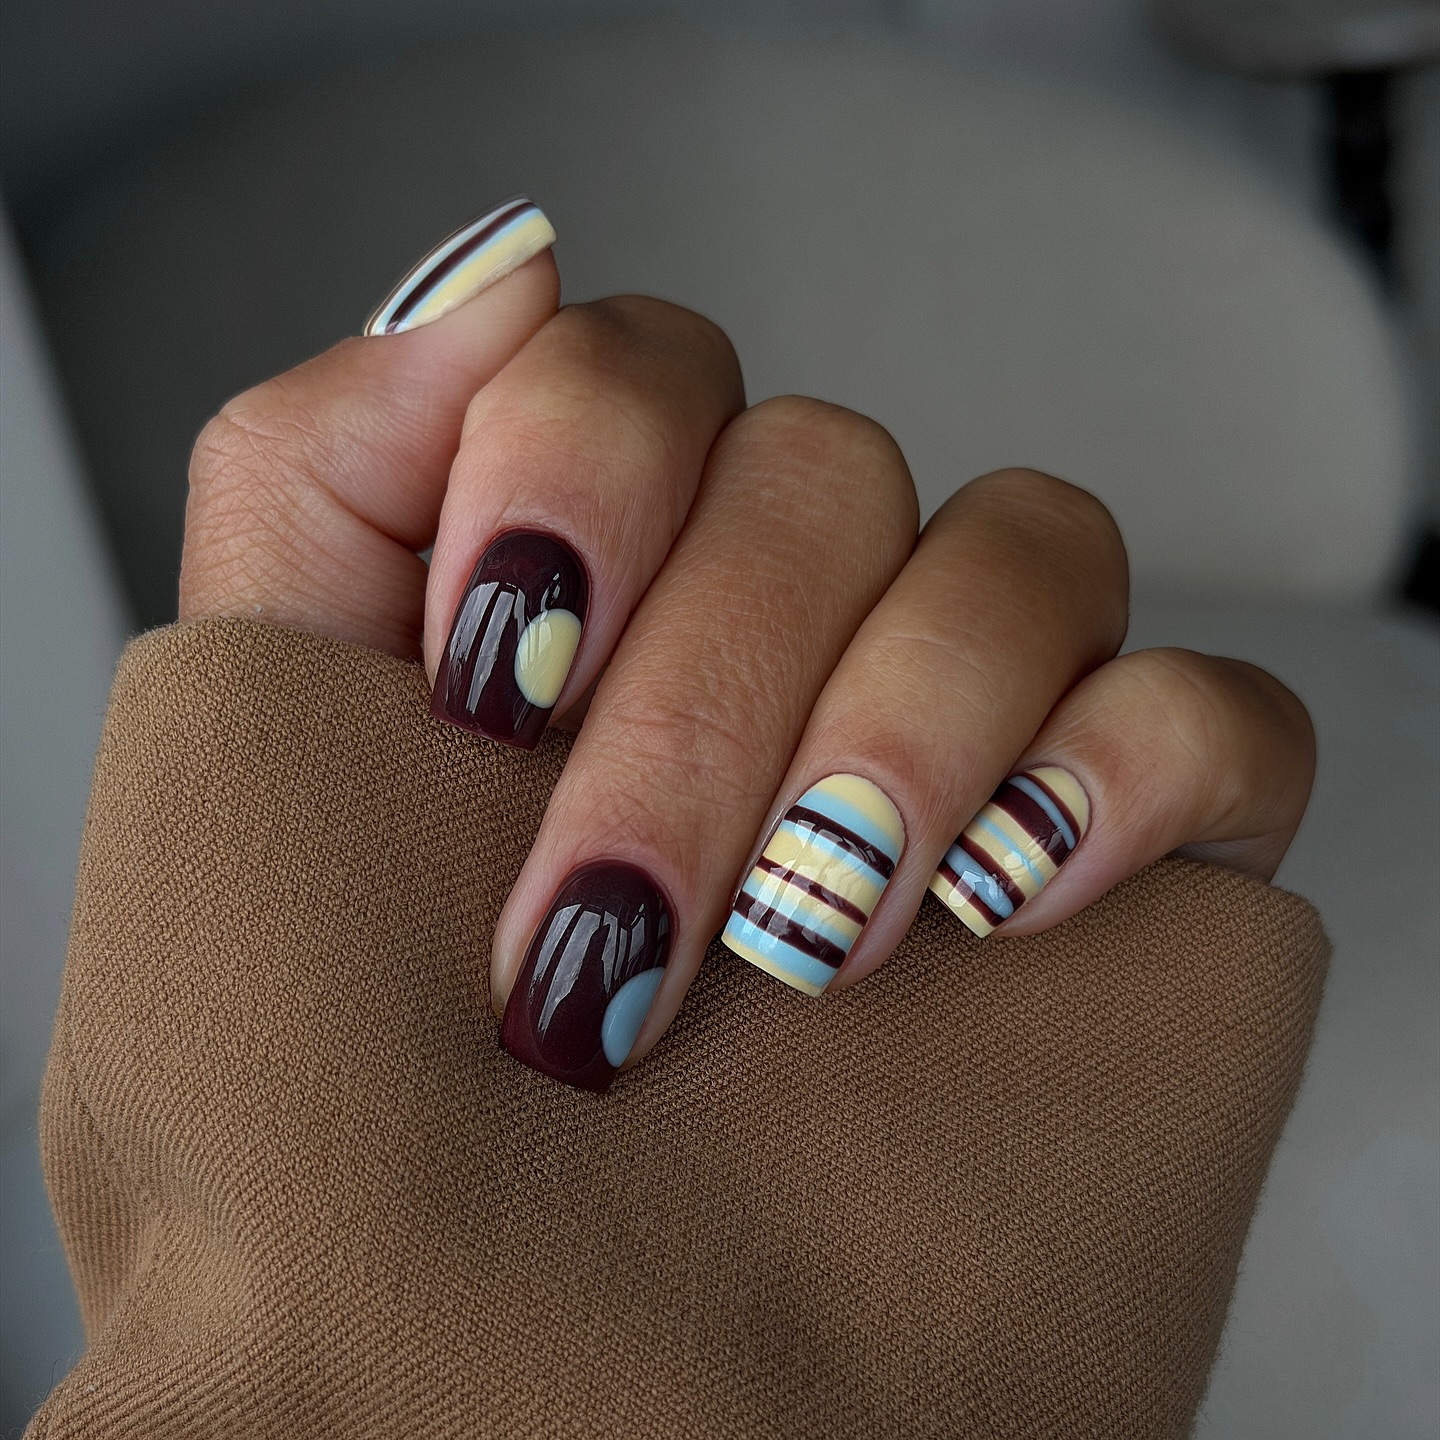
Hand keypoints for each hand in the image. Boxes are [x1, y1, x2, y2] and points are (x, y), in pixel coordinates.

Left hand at [180, 199, 1314, 1091]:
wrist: (502, 1400)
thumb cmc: (330, 1121)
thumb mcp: (242, 753)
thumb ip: (319, 473)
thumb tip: (500, 272)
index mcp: (592, 615)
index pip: (644, 373)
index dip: (579, 464)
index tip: (493, 671)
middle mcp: (775, 659)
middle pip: (828, 461)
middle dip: (712, 683)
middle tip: (613, 922)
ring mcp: (958, 759)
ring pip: (1029, 540)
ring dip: (898, 726)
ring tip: (809, 939)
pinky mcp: (1125, 872)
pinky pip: (1223, 716)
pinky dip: (1133, 768)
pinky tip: (1002, 902)